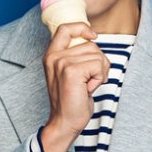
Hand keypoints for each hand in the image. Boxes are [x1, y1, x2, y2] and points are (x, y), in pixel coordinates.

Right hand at [43, 22, 110, 137]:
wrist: (64, 122)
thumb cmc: (71, 101)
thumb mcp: (69, 74)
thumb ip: (75, 57)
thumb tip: (93, 41)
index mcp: (51, 55)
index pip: (66, 28)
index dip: (82, 28)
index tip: (93, 37)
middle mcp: (54, 57)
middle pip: (90, 44)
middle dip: (99, 62)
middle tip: (89, 80)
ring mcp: (61, 63)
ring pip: (97, 55)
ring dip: (100, 72)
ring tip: (88, 86)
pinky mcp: (71, 71)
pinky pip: (98, 65)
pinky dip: (99, 79)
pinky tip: (89, 89)